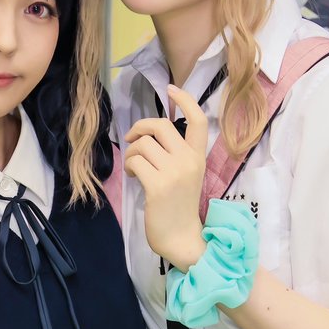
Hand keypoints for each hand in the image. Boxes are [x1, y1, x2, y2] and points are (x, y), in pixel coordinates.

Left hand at [124, 85, 206, 270]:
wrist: (182, 239)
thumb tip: (149, 135)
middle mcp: (189, 161)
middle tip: (133, 140)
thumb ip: (175, 155)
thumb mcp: (186, 176)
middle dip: (140, 128)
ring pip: (143, 144)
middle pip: (160, 125)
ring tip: (134, 168)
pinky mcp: (158, 186)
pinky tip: (133, 177)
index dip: (184, 99)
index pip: (198, 120)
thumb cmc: (180, 209)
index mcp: (198, 157)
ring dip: (132, 152)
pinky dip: (129, 166)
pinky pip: (135, 161)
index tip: (171, 88)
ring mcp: (174, 173)